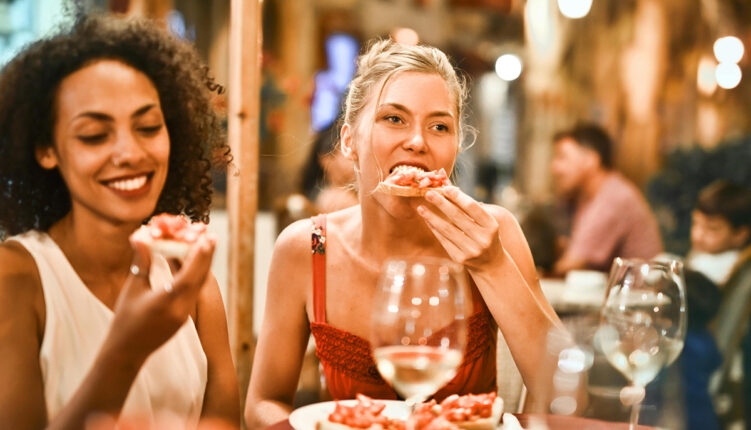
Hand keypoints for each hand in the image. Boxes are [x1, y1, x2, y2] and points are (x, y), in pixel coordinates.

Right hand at [104, 234, 215, 361]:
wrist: (127, 351)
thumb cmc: (125, 319)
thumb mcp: (132, 289)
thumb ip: (141, 262)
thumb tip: (142, 235)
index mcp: (166, 303)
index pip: (188, 277)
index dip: (198, 257)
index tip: (206, 240)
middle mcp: (180, 310)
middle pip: (199, 279)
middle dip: (206, 256)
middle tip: (211, 236)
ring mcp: (185, 314)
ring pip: (198, 285)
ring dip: (203, 265)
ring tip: (207, 245)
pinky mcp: (184, 316)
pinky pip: (193, 292)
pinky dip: (195, 276)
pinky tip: (195, 263)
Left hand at [417, 186, 502, 269]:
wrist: (491, 263)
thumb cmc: (485, 235)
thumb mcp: (484, 221)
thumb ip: (467, 204)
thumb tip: (446, 185)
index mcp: (491, 226)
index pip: (472, 208)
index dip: (458, 197)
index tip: (445, 188)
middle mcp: (482, 239)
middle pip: (457, 217)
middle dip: (441, 204)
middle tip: (428, 194)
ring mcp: (471, 250)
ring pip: (447, 230)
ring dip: (432, 217)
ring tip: (421, 208)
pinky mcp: (460, 259)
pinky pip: (444, 241)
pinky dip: (434, 229)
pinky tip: (427, 220)